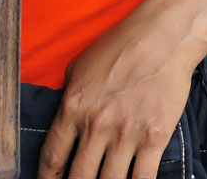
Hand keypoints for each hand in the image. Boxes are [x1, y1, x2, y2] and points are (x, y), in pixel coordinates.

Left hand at [38, 1, 206, 178]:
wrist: (159, 41)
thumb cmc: (116, 49)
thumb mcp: (77, 69)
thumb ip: (68, 100)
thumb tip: (62, 123)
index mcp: (72, 107)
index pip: (53, 156)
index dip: (47, 178)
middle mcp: (96, 125)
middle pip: (79, 177)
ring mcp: (127, 134)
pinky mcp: (155, 139)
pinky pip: (143, 178)